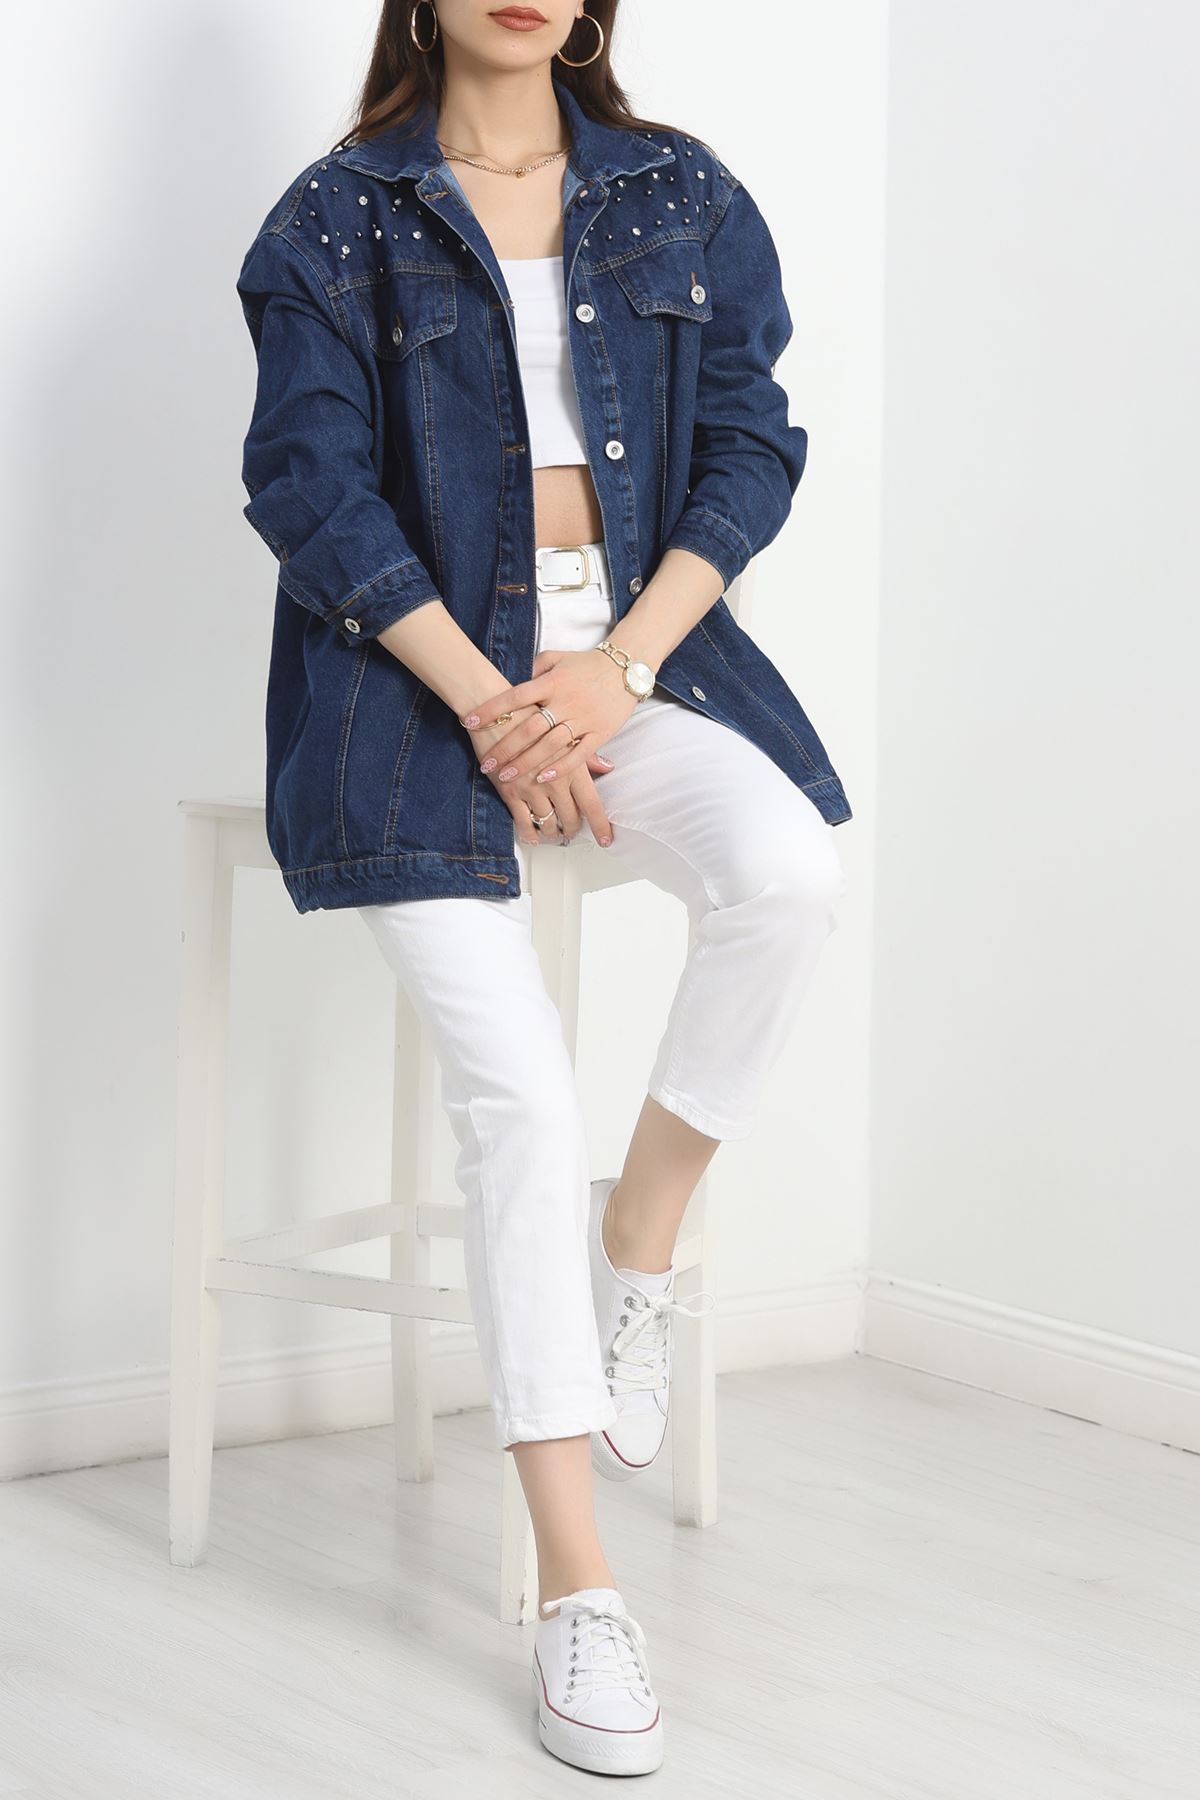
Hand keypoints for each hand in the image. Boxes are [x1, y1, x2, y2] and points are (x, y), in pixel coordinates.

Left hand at [460, 647, 638, 788]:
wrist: (627, 667)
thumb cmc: (586, 664)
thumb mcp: (557, 658)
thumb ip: (534, 669)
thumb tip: (513, 681)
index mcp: (551, 682)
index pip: (515, 696)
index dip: (490, 709)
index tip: (468, 722)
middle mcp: (565, 701)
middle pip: (529, 728)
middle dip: (505, 747)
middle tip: (486, 763)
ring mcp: (583, 718)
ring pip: (550, 745)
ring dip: (526, 763)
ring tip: (505, 777)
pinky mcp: (600, 733)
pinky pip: (578, 754)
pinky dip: (561, 767)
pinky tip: (542, 778)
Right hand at [466, 700, 616, 847]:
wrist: (495, 706)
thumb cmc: (532, 713)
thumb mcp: (565, 730)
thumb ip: (587, 754)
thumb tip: (607, 767)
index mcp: (573, 766)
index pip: (592, 804)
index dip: (600, 826)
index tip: (606, 841)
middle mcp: (555, 780)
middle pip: (570, 818)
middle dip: (572, 829)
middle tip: (572, 831)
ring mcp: (531, 788)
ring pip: (547, 822)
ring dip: (552, 832)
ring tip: (554, 833)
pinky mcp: (509, 791)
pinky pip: (522, 821)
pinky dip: (529, 833)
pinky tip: (533, 838)